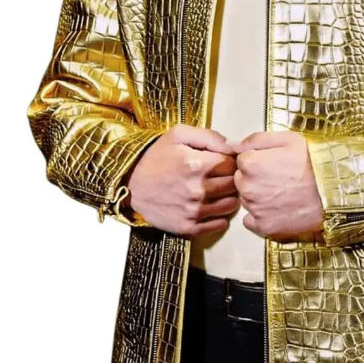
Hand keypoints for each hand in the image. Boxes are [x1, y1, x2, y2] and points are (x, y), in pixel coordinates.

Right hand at [124, 124, 239, 237]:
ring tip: (216, 191)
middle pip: (233, 185)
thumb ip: (209, 136)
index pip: (232, 164)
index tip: (220, 162)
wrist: (130, 185)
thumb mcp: (178, 135)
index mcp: (198, 165)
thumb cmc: (155, 157)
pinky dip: (219, 216)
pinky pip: (220, 224)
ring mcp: (194, 210)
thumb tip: (232, 146)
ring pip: (230, 205)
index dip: (229, 162)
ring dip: (227, 197)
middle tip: (219, 176)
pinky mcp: (188, 227)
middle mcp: (198, 190)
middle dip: (229, 178)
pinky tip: (210, 207)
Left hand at [227, 131, 323, 242]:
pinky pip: (251, 221)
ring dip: (258, 196)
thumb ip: (255, 139)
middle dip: (255, 178)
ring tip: (283, 192)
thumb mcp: (288, 139)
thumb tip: (232, 145)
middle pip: (241, 180)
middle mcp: (247, 188)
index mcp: (250, 164)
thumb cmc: (314, 162)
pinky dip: (261, 215)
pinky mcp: (265, 227)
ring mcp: (255, 209)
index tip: (273, 162)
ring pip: (247, 199)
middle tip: (280, 177)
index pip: (241, 160)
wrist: (335, 190)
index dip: (257, 159)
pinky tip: (278, 208)